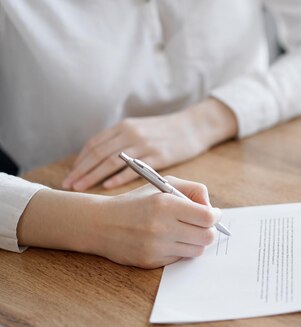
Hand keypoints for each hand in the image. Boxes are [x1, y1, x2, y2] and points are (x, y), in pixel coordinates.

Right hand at [18, 177, 221, 268]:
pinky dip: (180, 250)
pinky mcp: (151, 261)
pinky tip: (169, 241)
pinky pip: (180, 258)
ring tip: (185, 232)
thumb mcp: (163, 185)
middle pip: (207, 237)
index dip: (215, 216)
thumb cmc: (138, 202)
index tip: (213, 214)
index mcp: (165, 204)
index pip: (207, 217)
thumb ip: (193, 190)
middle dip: (209, 230)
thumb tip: (213, 209)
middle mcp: (161, 227)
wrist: (101, 223)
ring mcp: (156, 247)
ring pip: (197, 251)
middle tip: (202, 225)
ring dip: (196, 242)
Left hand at [62, 98, 237, 190]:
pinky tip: (108, 186)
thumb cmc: (167, 133)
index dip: (80, 160)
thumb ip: (123, 141)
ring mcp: (144, 144)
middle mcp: (131, 133)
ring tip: (81, 188)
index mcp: (124, 126)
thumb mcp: (141, 130)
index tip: (71, 175)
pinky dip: (119, 177)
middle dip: (81, 170)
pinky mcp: (159, 155)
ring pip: (112, 161)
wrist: (194, 127)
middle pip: (99, 153)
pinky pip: (134, 168)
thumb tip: (103, 159)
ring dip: (93, 175)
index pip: (95, 144)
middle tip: (68, 185)